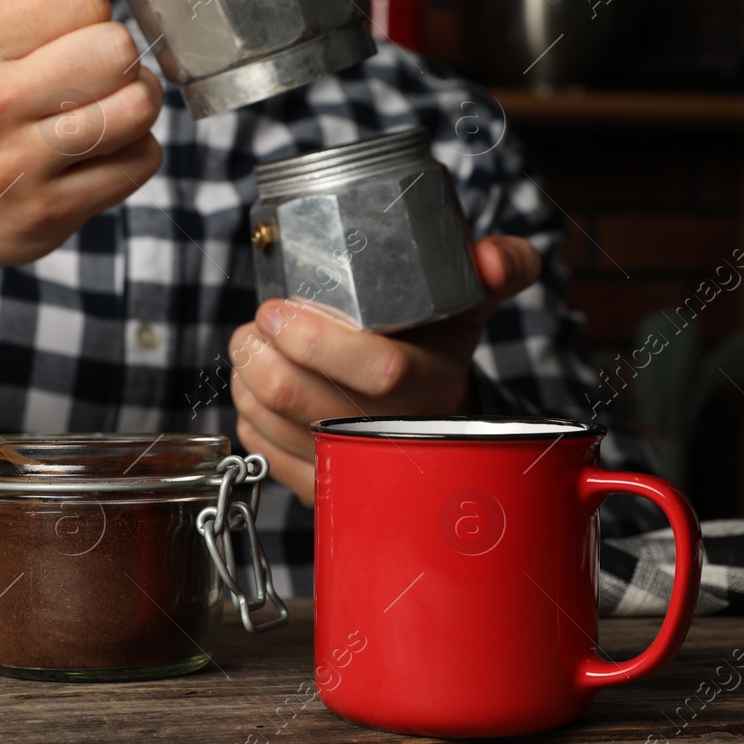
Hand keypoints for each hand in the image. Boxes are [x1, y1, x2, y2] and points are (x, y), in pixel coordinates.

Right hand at [0, 0, 163, 285]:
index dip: (85, 7)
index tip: (62, 29)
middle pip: (117, 50)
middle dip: (116, 54)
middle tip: (90, 70)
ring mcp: (19, 165)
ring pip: (138, 107)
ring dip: (135, 102)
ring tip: (104, 105)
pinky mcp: (53, 210)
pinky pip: (141, 160)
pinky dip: (134, 151)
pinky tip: (100, 149)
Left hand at [230, 234, 541, 504]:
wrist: (428, 413)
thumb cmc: (436, 348)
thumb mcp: (468, 305)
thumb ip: (496, 268)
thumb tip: (493, 257)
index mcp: (434, 384)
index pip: (378, 370)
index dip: (315, 340)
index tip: (277, 310)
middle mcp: (395, 433)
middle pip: (303, 400)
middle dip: (260, 356)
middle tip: (254, 326)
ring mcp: (356, 466)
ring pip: (273, 424)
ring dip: (246, 380)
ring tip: (251, 349)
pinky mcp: (323, 486)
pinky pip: (264, 452)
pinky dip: (248, 416)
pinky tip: (256, 389)